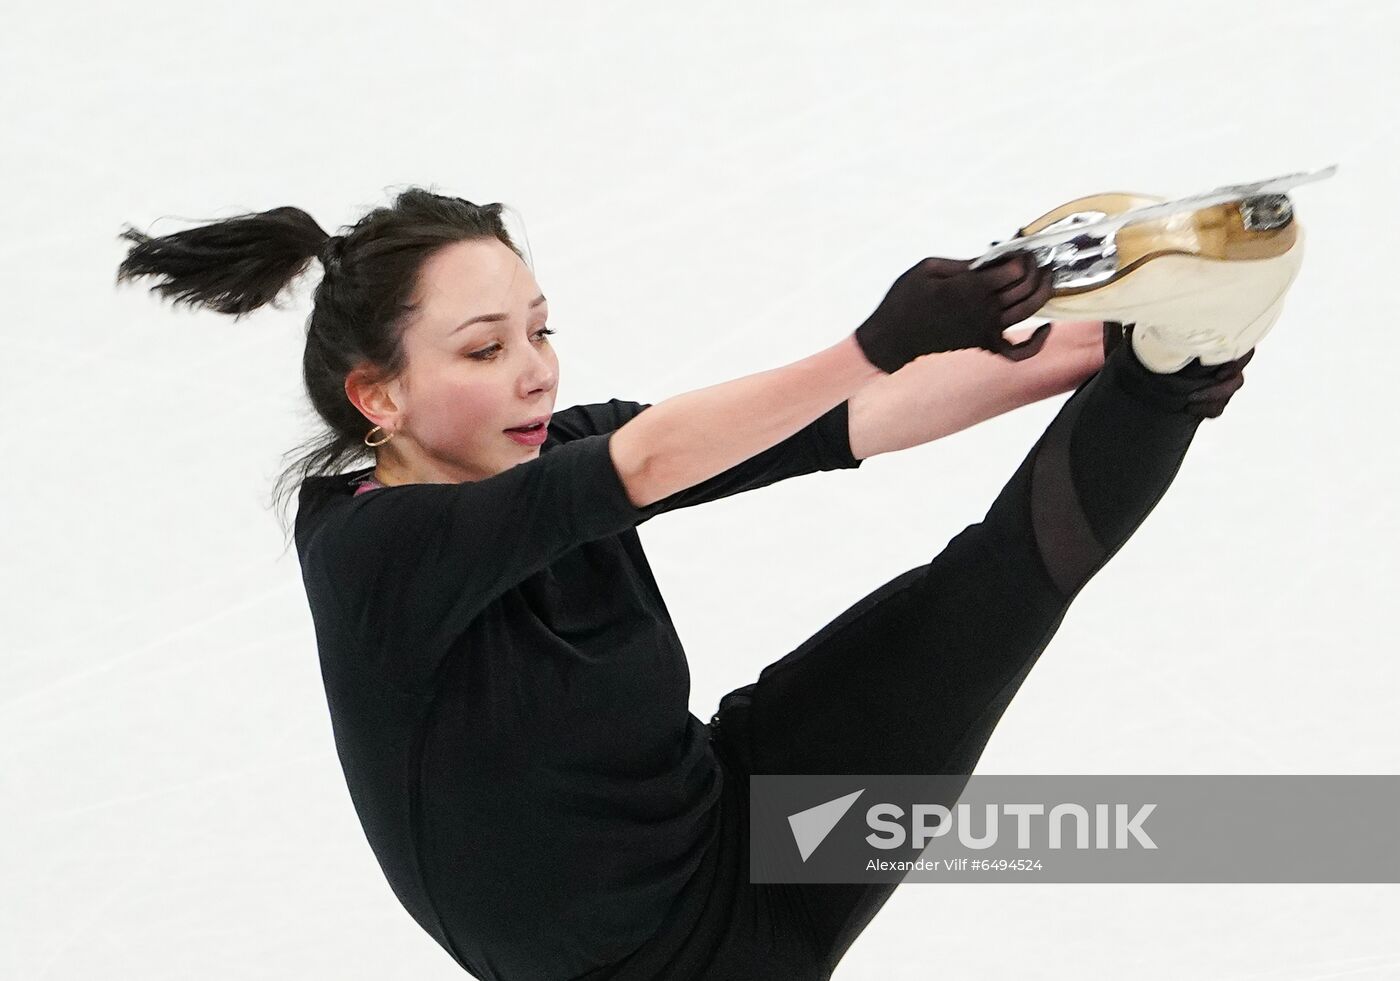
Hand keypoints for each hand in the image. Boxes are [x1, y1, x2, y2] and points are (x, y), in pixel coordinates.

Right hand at [853, 252, 1055, 372]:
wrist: (893, 337)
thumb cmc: (905, 299)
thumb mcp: (928, 268)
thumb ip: (964, 262)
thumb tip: (992, 257)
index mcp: (971, 287)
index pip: (1016, 269)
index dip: (1023, 255)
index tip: (1020, 246)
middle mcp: (984, 309)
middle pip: (1027, 287)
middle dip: (1037, 268)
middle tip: (1036, 258)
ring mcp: (986, 330)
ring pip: (1030, 311)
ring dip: (1045, 291)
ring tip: (1048, 276)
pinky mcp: (983, 345)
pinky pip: (1018, 352)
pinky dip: (1036, 344)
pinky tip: (1046, 329)